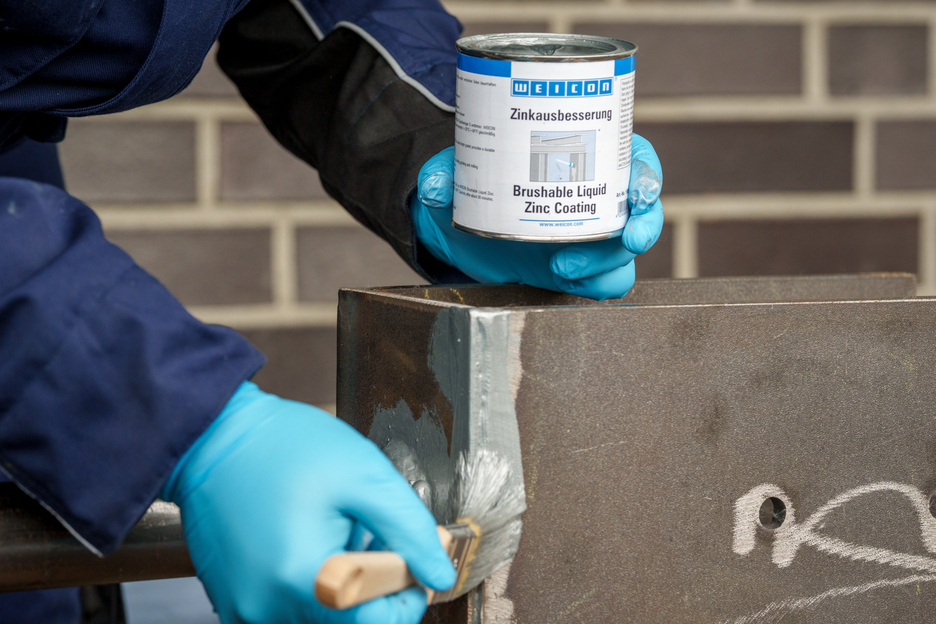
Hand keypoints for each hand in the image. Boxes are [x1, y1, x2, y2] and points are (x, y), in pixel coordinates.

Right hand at [161, 382, 454, 623]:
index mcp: (307, 580)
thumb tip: (439, 573)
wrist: (212, 436)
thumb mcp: (364, 474)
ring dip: (344, 591)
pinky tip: (308, 544)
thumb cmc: (282, 446)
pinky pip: (290, 612)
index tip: (407, 564)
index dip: (405, 598)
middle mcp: (270, 608)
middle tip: (368, 537)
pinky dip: (313, 589)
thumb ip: (409, 529)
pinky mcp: (235, 605)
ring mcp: (248, 611)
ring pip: (323, 621)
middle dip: (374, 589)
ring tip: (334, 535)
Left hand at [410, 134, 662, 300]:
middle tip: (624, 240)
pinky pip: (602, 286)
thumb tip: (433, 185)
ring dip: (605, 266)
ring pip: (625, 257)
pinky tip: (560, 287)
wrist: (463, 228)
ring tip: (560, 270)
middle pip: (643, 213)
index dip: (647, 175)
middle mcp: (598, 201)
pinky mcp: (578, 274)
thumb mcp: (461, 170)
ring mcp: (592, 241)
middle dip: (643, 227)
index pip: (635, 161)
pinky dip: (590, 290)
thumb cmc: (477, 185)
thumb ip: (446, 172)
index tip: (639, 192)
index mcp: (587, 160)